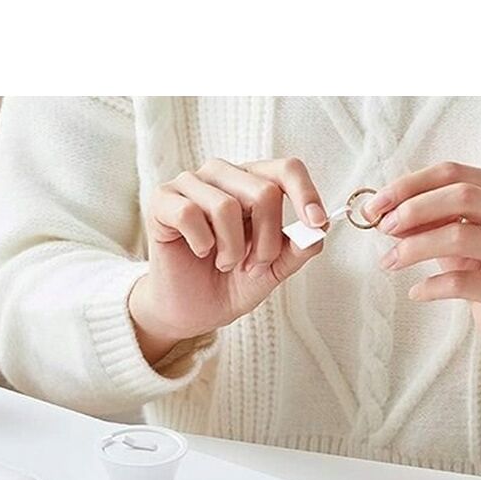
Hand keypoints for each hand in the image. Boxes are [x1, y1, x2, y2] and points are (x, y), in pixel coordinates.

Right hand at [131, 158, 326, 363]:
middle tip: (253, 265)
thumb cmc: (229, 282)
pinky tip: (200, 252)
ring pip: (227, 206)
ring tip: (225, 263)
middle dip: (266, 241)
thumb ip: (296, 249)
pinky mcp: (162, 200)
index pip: (286, 169)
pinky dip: (202, 243)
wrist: (192, 310)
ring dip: (232, 249)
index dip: (306, 194)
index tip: (317, 223)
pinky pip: (190, 214)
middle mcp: (223, 175)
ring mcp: (190, 183)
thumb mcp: (273, 270)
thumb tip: (318, 231)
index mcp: (252, 183)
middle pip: (264, 192)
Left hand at [365, 163, 480, 377]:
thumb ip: (428, 218)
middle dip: (414, 210)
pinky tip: (416, 292)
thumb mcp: (457, 235)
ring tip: (390, 261)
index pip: (454, 173)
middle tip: (384, 228)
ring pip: (461, 237)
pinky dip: (431, 285)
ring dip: (415, 247)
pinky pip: (463, 283)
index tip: (376, 205)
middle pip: (463, 197)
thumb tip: (384, 211)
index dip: (410, 185)